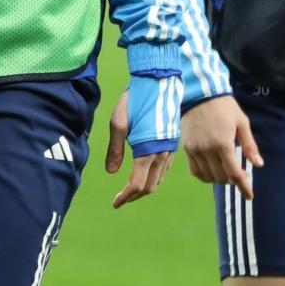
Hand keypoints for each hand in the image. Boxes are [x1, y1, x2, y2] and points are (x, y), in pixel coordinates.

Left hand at [103, 89, 173, 208]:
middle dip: (134, 195)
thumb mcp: (119, 122)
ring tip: (129, 189)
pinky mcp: (173, 143)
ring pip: (158, 179)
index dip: (125, 197)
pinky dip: (153, 177)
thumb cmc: (137, 99)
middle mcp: (162, 153)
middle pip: (149, 186)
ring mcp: (169, 149)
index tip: (115, 203)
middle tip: (120, 198)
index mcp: (147, 150)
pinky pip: (164, 168)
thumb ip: (115, 149)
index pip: (137, 184)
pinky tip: (144, 172)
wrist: (160, 82)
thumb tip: (111, 172)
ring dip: (144, 187)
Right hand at [180, 94, 262, 199]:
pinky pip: (195, 171)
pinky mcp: (187, 149)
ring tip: (225, 171)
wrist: (199, 95)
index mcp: (223, 144)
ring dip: (219, 179)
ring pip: (208, 177)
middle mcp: (208, 150)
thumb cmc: (225, 107)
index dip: (243, 187)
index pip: (234, 173)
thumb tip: (258, 165)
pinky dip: (205, 176)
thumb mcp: (242, 123)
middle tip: (238, 174)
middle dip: (232, 180)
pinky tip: (212, 172)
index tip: (250, 195)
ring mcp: (195, 150)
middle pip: (221, 178)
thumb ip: (249, 146)